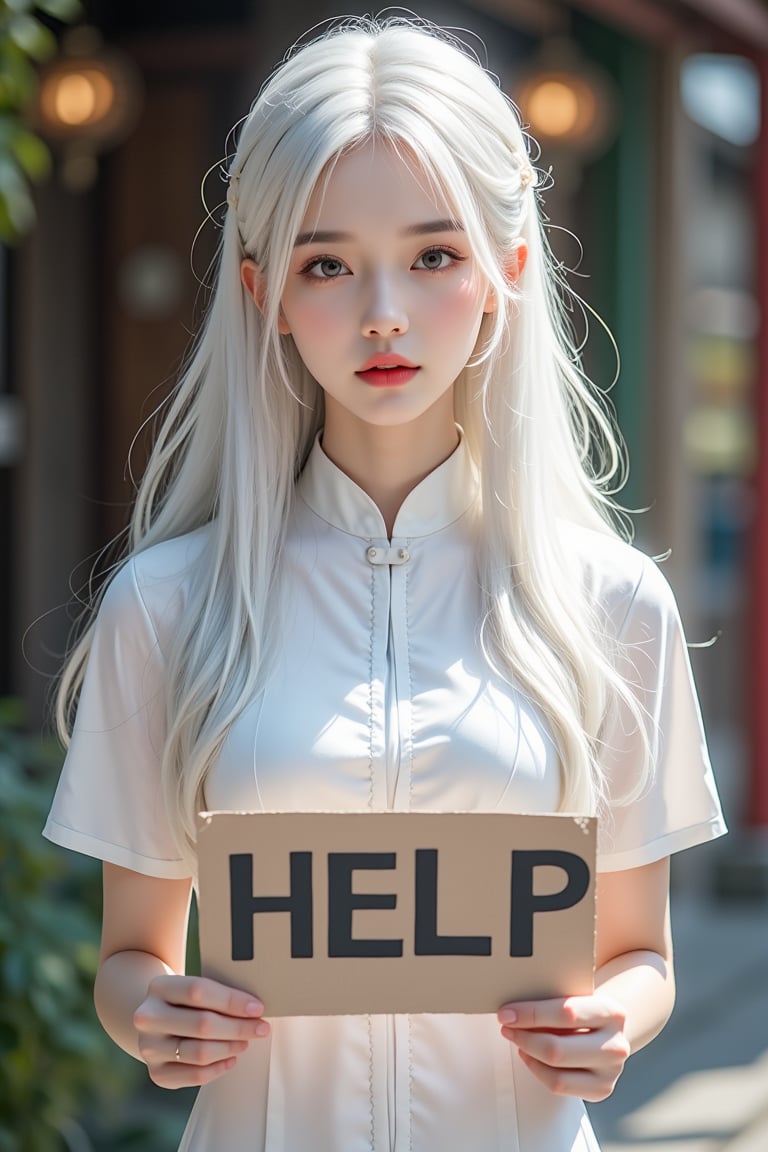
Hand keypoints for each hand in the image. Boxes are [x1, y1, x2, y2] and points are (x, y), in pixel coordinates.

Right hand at [133, 974, 269, 1087]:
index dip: (231, 1000)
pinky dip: (218, 1068)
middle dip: (238, 1027)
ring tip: (245, 1042)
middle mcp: (148, 1018)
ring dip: (230, 1047)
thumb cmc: (185, 1002)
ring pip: (200, 1052)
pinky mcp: (156, 1073)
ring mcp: (149, 1047)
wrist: (156, 1021)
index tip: (257, 1007)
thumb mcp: (192, 988)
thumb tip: (254, 1006)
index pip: (198, 991)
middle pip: (202, 1024)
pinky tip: (231, 1058)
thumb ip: (217, 992)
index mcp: (159, 987)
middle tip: (261, 1028)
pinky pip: (194, 1075)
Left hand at [497, 995, 630, 1101]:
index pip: (566, 1013)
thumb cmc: (585, 1011)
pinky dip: (537, 1069)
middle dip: (524, 1037)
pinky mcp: (601, 1090)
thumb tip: (513, 1007)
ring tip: (517, 1039)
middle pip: (558, 1048)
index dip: (531, 1014)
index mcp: (612, 1012)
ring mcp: (611, 1071)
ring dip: (528, 1052)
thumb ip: (553, 997)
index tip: (507, 1012)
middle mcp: (616, 1044)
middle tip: (507, 1026)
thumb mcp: (577, 996)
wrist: (609, 1031)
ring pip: (556, 1070)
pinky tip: (529, 1054)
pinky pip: (558, 1085)